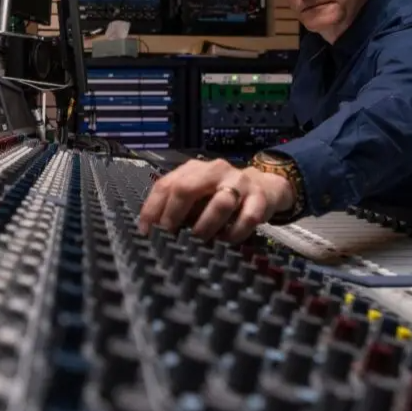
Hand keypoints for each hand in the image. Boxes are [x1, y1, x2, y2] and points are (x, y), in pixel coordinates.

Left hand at [136, 159, 295, 241]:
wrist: (264, 186)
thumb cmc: (221, 194)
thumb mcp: (197, 195)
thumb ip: (177, 207)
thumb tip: (153, 231)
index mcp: (194, 169)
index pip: (165, 185)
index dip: (153, 209)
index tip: (147, 232)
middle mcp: (215, 170)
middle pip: (187, 188)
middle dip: (174, 216)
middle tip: (170, 236)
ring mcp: (239, 182)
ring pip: (220, 203)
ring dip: (205, 226)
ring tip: (198, 241)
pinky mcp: (260, 198)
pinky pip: (247, 218)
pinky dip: (234, 233)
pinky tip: (226, 241)